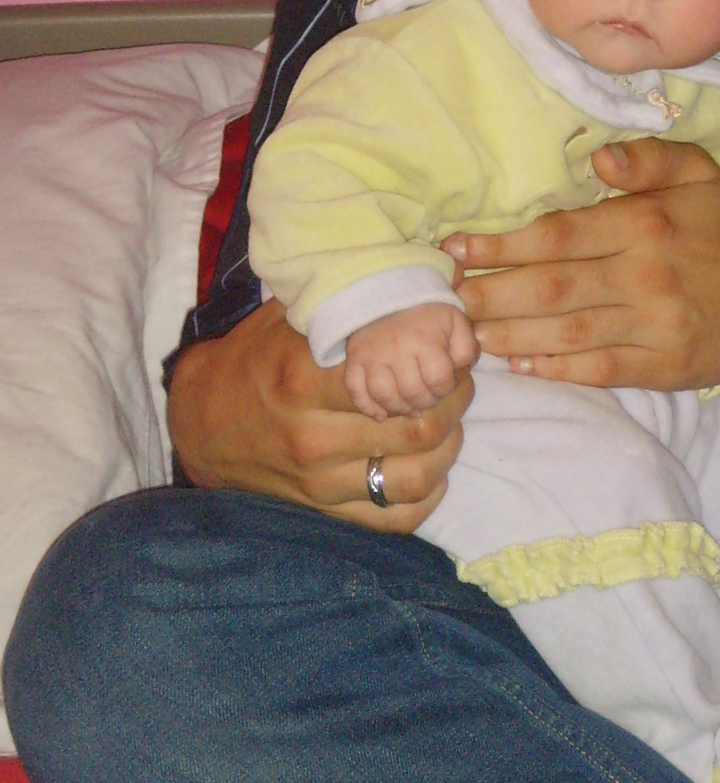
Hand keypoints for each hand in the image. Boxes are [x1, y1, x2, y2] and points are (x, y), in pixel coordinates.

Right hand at [166, 298, 472, 531]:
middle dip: (452, 404)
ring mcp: (319, 482)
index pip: (398, 379)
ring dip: (447, 449)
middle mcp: (314, 436)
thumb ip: (349, 298)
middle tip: (457, 385)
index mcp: (305, 380)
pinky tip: (430, 467)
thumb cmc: (253, 358)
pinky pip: (394, 517)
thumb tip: (425, 265)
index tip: (446, 352)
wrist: (199, 423)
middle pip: (419, 430)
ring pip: (414, 477)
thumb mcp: (291, 317)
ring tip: (448, 423)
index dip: (437, 365)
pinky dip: (425, 495)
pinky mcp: (322, 512)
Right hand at [344, 303, 479, 420]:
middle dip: (425, 401)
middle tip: (427, 397)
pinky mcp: (354, 360)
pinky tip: (381, 414)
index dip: (445, 388)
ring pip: (384, 396)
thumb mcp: (456, 322)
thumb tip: (462, 371)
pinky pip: (356, 391)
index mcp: (425, 340)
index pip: (438, 379)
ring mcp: (372, 356)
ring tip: (409, 406)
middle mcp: (396, 349)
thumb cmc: (428, 314)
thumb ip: (466, 347)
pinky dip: (367, 407)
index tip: (444, 383)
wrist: (391, 293)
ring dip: (399, 408)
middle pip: (412, 392)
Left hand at [446, 138, 719, 390]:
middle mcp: (643, 275)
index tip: (458, 248)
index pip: (558, 236)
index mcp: (644, 224)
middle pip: (550, 288)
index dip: (502, 244)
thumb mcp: (699, 172)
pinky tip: (519, 363)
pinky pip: (596, 369)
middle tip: (447, 297)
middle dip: (490, 293)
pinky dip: (554, 368)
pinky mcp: (660, 367)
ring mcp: (651, 326)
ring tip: (467, 332)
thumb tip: (596, 156)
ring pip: (565, 332)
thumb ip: (647, 157)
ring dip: (508, 334)